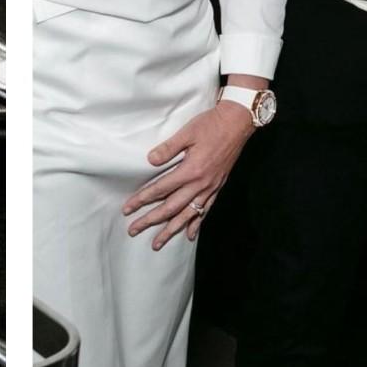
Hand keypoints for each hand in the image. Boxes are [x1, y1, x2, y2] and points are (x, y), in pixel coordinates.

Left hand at [121, 101, 253, 249]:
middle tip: (133, 230)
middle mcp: (200, 184)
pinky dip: (196, 224)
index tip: (128, 208)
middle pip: (170, 208)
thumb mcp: (187, 132)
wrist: (237, 123)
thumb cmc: (211, 125)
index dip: (142, 200)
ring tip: (158, 243)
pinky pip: (205, 210)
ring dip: (171, 230)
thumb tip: (150, 161)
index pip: (160, 189)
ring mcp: (210, 188)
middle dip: (151, 220)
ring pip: (187, 215)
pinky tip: (189, 235)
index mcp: (190, 170)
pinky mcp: (217, 187)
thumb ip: (168, 148)